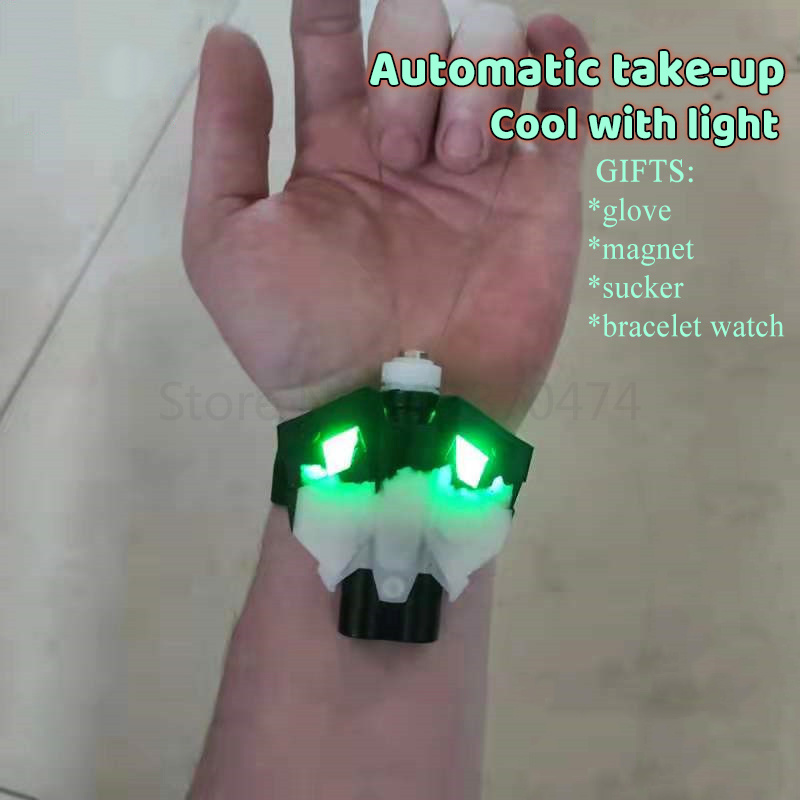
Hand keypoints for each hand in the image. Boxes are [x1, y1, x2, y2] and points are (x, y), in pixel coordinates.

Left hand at [183, 0, 590, 426]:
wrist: (395, 414)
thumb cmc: (304, 336)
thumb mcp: (227, 244)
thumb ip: (225, 141)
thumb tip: (232, 39)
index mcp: (336, 153)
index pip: (334, 44)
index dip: (330, 3)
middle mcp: (410, 147)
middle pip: (418, 30)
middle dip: (405, 61)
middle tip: (399, 150)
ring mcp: (482, 168)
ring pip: (493, 48)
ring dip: (471, 73)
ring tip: (455, 158)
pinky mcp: (543, 195)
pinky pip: (567, 102)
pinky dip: (562, 58)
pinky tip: (544, 46)